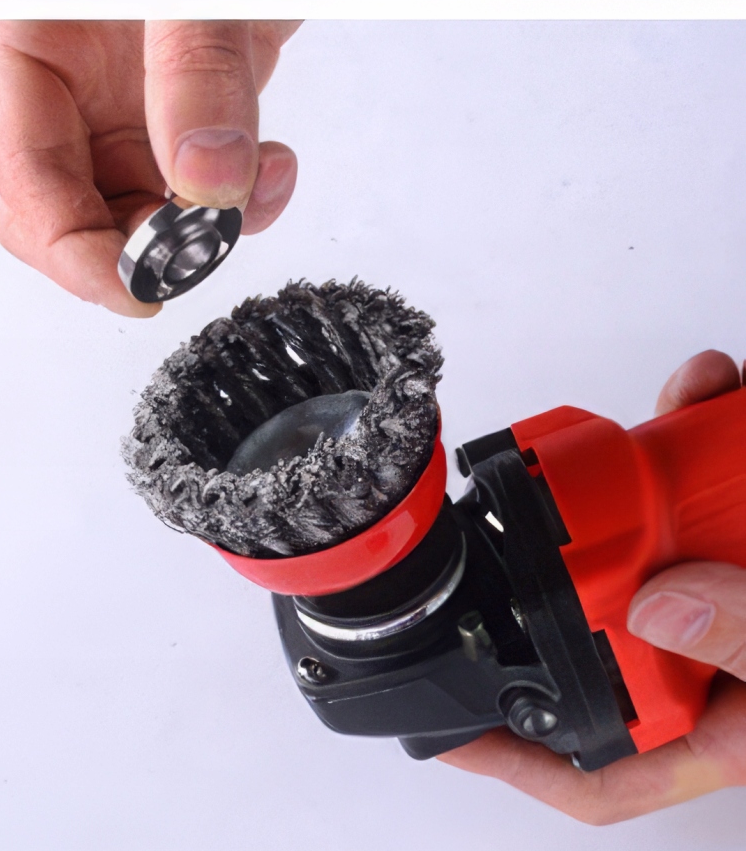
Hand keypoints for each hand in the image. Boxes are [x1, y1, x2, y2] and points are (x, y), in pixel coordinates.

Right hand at [0, 18, 299, 313]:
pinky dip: (245, 193)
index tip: (134, 288)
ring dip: (203, 223)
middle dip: (141, 240)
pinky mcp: (196, 92)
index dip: (71, 246)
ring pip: (143, 200)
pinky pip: (204, 176)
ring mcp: (135, 85)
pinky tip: (272, 168)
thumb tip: (208, 179)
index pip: (23, 169)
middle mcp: (75, 70)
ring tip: (256, 190)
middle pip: (75, 200)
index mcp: (29, 32)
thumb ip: (196, 69)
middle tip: (203, 242)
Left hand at [442, 347, 745, 825]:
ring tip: (681, 409)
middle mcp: (729, 661)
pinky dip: (718, 425)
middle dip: (596, 539)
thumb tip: (662, 607)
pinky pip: (724, 479)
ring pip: (670, 527)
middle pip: (622, 615)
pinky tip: (722, 390)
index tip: (446, 727)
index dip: (520, 761)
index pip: (609, 771)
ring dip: (665, 458)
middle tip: (575, 485)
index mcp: (733, 728)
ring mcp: (745, 585)